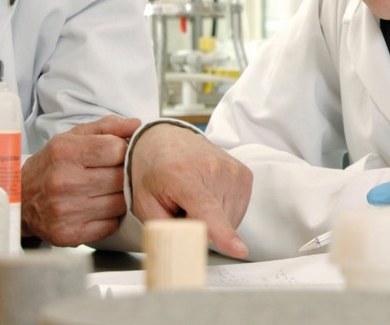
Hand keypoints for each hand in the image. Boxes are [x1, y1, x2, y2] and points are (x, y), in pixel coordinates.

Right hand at [20, 115, 139, 246]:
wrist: (20, 198)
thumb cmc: (52, 165)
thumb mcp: (74, 137)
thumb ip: (107, 127)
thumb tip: (136, 125)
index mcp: (64, 152)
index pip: (115, 149)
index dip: (123, 151)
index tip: (117, 154)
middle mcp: (63, 181)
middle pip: (120, 178)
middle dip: (122, 174)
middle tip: (113, 174)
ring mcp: (64, 210)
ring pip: (119, 203)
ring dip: (118, 197)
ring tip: (105, 191)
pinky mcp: (67, 234)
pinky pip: (109, 226)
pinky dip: (109, 218)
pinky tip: (98, 209)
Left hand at [129, 123, 252, 258]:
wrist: (167, 138)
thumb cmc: (153, 171)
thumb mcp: (144, 203)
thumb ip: (164, 230)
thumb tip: (188, 251)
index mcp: (182, 174)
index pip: (205, 208)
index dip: (222, 232)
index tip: (239, 250)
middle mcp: (213, 168)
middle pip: (215, 224)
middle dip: (198, 227)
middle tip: (181, 207)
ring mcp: (233, 170)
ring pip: (230, 222)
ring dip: (212, 221)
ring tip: (194, 199)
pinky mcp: (245, 174)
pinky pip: (237, 212)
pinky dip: (223, 212)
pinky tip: (209, 196)